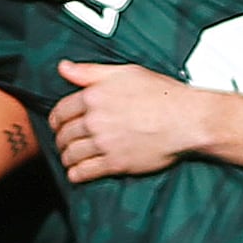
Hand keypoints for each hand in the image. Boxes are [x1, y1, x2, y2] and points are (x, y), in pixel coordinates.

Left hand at [51, 60, 212, 181]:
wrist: (186, 119)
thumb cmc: (161, 94)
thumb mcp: (124, 72)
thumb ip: (90, 72)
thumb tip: (63, 67)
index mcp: (94, 96)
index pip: (61, 111)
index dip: (56, 120)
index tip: (57, 125)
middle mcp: (95, 120)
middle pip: (64, 134)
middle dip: (60, 139)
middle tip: (63, 143)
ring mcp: (104, 143)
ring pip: (72, 154)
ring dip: (66, 157)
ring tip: (69, 158)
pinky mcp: (115, 163)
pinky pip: (85, 172)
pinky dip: (76, 174)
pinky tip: (76, 173)